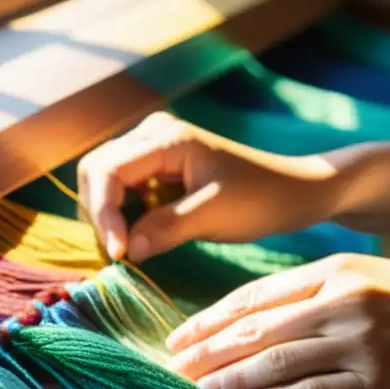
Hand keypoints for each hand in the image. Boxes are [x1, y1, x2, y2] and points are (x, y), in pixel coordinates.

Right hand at [77, 111, 337, 260]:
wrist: (294, 191)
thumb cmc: (261, 198)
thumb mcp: (214, 215)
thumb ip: (166, 228)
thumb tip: (126, 251)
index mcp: (166, 138)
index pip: (108, 171)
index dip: (105, 214)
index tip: (119, 254)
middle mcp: (152, 134)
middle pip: (94, 171)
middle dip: (99, 214)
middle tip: (119, 254)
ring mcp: (152, 148)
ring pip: (103, 181)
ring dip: (108, 217)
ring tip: (128, 250)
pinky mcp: (157, 168)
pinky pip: (122, 190)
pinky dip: (122, 217)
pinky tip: (139, 239)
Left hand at [165, 253, 389, 388]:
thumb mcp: (369, 277)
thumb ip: (317, 290)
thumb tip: (257, 316)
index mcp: (335, 273)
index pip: (256, 296)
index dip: (211, 318)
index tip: (180, 336)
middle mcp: (342, 303)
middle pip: (256, 329)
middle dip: (207, 351)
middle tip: (172, 369)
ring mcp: (360, 343)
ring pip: (276, 361)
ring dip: (229, 379)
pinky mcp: (378, 383)